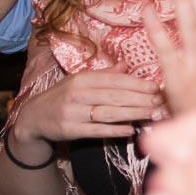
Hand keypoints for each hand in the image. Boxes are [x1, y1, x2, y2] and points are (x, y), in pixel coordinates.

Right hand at [12, 68, 159, 144]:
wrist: (33, 118)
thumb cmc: (62, 96)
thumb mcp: (79, 81)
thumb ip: (104, 74)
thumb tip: (126, 64)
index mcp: (82, 79)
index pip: (115, 80)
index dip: (138, 84)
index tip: (157, 87)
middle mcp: (77, 94)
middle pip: (116, 96)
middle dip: (142, 99)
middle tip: (162, 102)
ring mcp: (73, 113)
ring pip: (109, 113)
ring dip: (134, 114)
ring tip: (153, 114)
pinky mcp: (70, 130)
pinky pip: (97, 130)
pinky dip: (115, 130)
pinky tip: (131, 130)